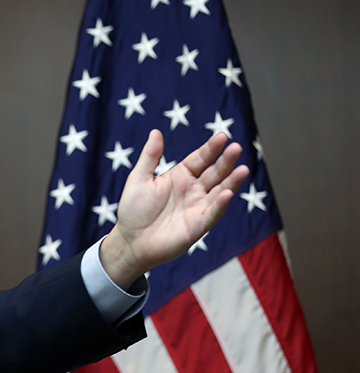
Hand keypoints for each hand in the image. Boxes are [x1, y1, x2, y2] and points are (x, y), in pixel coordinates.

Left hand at [99, 129, 249, 289]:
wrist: (130, 241)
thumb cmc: (133, 210)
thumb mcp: (138, 179)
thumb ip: (150, 157)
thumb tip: (156, 132)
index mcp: (180, 176)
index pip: (200, 159)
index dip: (211, 149)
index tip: (222, 137)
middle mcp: (193, 190)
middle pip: (214, 173)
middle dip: (226, 161)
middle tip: (236, 148)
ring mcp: (197, 207)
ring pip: (219, 191)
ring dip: (231, 181)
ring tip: (243, 169)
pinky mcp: (197, 226)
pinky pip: (212, 214)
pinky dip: (220, 205)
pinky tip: (227, 194)